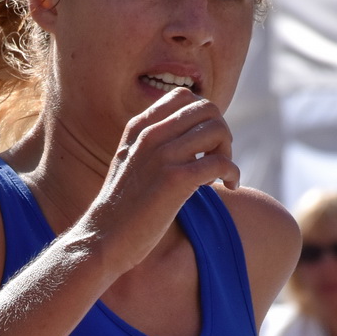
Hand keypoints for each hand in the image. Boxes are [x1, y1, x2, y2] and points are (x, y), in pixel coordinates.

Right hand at [78, 87, 240, 274]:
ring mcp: (162, 156)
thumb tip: (188, 139)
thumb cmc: (122, 209)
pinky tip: (229, 186)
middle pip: (207, 109)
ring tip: (221, 175)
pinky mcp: (175, 180)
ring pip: (218, 131)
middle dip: (221, 132)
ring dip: (229, 153)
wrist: (103, 239)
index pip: (183, 96)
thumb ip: (153, 145)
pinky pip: (221, 162)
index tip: (203, 143)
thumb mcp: (130, 163)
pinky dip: (233, 173)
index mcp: (139, 127)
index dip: (203, 116)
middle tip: (218, 158)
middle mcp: (150, 135)